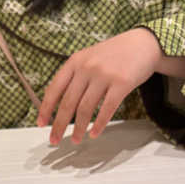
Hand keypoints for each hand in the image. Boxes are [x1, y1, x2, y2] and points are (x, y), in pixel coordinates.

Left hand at [37, 28, 184, 144]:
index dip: (46, 109)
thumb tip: (59, 103)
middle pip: (68, 102)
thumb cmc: (114, 54)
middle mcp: (87, 67)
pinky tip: (93, 134)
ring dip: (78, 128)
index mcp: (75, 62)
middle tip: (54, 140)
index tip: (41, 124)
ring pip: (86, 108)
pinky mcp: (122, 83)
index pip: (54, 88)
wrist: (143, 43)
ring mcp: (104, 75)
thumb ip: (74, 76)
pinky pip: (106, 109)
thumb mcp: (89, 58)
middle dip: (59, 125)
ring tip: (75, 140)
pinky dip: (98, 124)